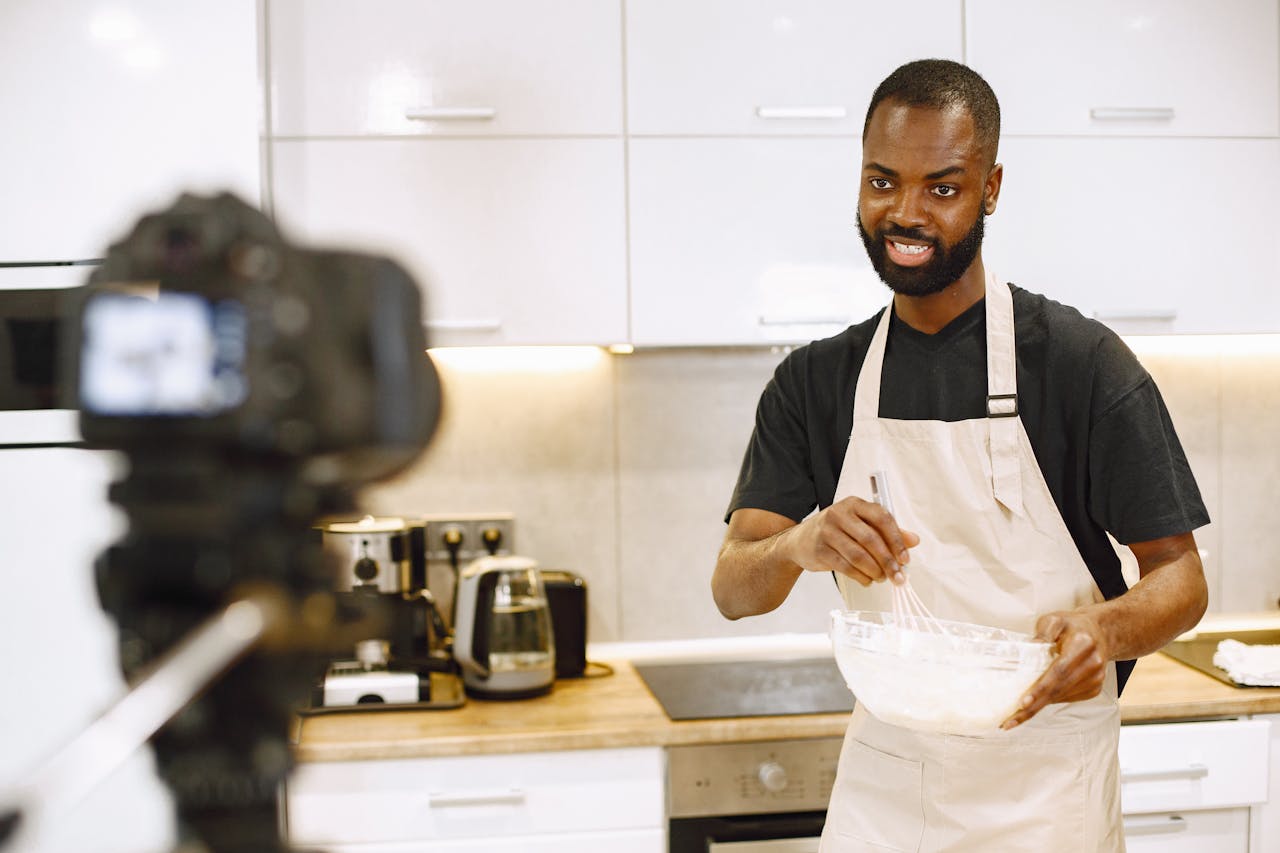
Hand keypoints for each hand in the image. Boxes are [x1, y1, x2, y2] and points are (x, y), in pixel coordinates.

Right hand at [781, 495, 918, 586]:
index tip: (905, 558)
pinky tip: (867, 580)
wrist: (799, 541)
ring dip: (875, 571)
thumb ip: (887, 532)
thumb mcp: (861, 526)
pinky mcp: (820, 550)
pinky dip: (861, 577)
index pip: (882, 517)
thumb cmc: (835, 532)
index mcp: (854, 504)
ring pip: (859, 556)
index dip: (897, 539)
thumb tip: (913, 541)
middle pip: (871, 539)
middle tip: (898, 576)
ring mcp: (827, 532)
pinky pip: (846, 567)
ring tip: (881, 578)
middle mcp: (839, 515)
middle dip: (888, 561)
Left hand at [1001, 610, 1109, 729]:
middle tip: (1010, 721)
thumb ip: (1043, 632)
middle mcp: (1093, 664)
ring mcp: (1096, 679)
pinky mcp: (1094, 688)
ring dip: (1038, 708)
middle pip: (1059, 689)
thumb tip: (1028, 650)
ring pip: (1062, 697)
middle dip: (1033, 707)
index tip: (1023, 702)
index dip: (1040, 688)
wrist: (1100, 633)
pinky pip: (1068, 698)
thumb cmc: (1072, 626)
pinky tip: (1035, 703)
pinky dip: (1050, 701)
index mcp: (1083, 644)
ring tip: (1015, 717)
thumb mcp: (1055, 619)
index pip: (1059, 671)